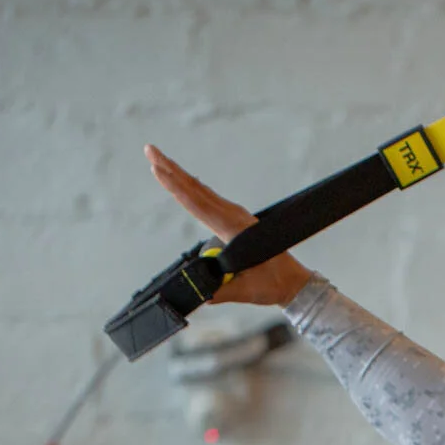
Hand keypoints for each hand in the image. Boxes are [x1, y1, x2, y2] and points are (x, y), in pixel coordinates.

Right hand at [144, 144, 313, 307]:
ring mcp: (237, 216)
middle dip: (172, 170)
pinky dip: (193, 188)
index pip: (199, 206)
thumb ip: (222, 291)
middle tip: (150, 150)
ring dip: (180, 175)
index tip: (158, 170)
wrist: (295, 282)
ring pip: (202, 192)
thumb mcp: (247, 291)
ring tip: (158, 161)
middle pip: (197, 190)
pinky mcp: (236, 220)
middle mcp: (235, 217)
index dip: (176, 189)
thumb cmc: (273, 285)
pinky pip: (210, 200)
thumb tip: (201, 293)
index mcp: (236, 230)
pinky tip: (183, 181)